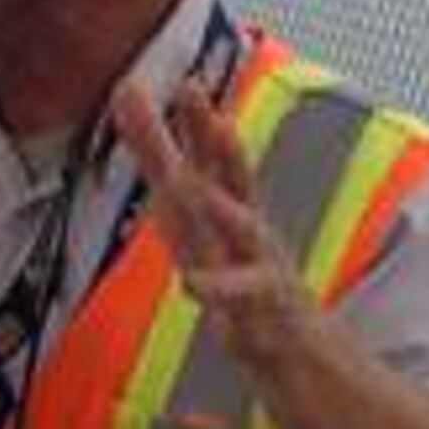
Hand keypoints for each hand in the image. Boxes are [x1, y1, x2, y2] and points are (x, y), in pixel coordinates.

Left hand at [110, 79, 338, 381]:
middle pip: (228, 173)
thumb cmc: (239, 274)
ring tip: (189, 182)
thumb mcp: (194, 224)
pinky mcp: (266, 307)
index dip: (191, 119)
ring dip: (218, 203)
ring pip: (242, 227)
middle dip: (209, 134)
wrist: (296, 346)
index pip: (206, 156)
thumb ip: (163, 171)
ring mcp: (260, 262)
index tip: (161, 82)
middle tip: (193, 92)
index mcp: (228, 206)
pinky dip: (219, 289)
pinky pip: (242, 296)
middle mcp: (247, 225)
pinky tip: (193, 284)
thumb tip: (132, 115)